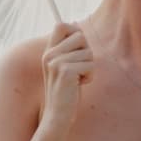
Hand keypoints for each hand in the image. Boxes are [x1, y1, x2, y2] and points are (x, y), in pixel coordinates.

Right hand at [37, 23, 93, 140]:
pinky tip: (79, 85)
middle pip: (80, 36)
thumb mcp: (64, 66)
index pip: (61, 25)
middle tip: (79, 68)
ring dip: (89, 67)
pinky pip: (91, 65)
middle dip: (87, 51)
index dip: (75, 31)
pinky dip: (90, 76)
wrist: (58, 115)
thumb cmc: (66, 91)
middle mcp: (50, 54)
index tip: (78, 49)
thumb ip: (68, 48)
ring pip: (89, 52)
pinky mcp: (65, 72)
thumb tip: (75, 24)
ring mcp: (56, 62)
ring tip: (78, 79)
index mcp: (49, 51)